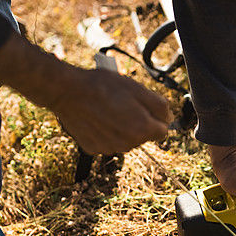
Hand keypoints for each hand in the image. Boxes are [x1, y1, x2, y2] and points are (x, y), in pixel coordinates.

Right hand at [0, 32, 172, 153]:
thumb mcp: (137, 88)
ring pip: (125, 140)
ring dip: (122, 128)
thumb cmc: (102, 86)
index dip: (155, 117)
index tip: (144, 107)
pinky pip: (107, 142)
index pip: (162, 131)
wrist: (68, 92)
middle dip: (138, 122)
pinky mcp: (93, 148)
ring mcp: (109, 148)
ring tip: (108, 109)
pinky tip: (97, 118)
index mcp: (142, 129)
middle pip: (143, 135)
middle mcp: (128, 144)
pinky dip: (105, 132)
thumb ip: (159, 105)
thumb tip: (167, 118)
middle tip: (123, 104)